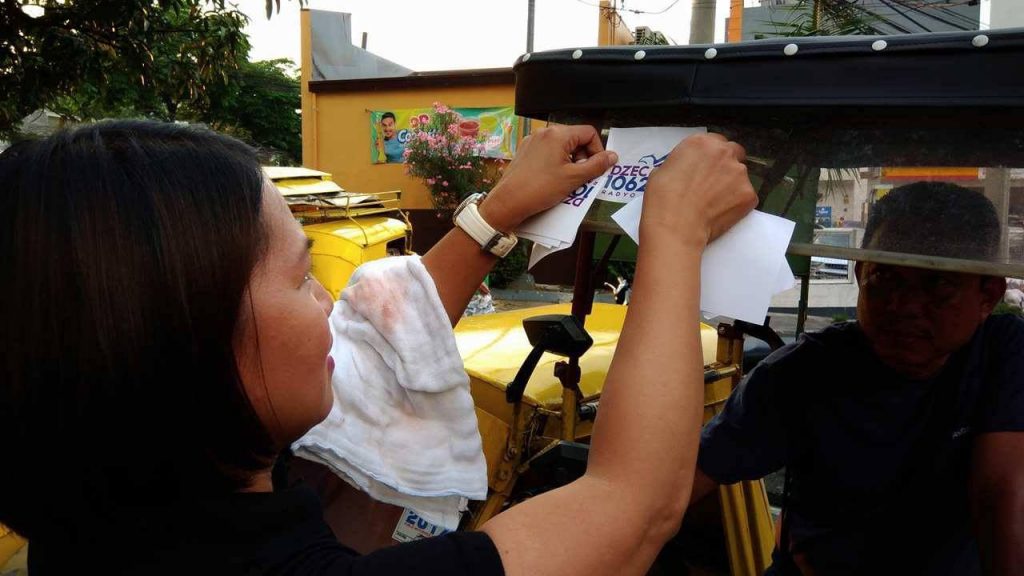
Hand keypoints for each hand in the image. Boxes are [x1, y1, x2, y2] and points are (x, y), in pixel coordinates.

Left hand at [479, 125, 617, 231]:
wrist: (508, 202)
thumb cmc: (539, 189)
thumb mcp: (574, 178)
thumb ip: (596, 166)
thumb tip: (612, 157)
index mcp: (557, 134)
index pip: (588, 132)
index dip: (597, 150)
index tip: (597, 167)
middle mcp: (544, 133)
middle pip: (575, 138)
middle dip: (583, 156)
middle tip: (583, 176)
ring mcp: (532, 141)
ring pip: (561, 146)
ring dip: (571, 161)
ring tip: (569, 180)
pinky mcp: (525, 152)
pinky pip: (548, 152)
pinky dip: (556, 163)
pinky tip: (554, 179)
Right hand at [642, 133, 756, 248]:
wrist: (675, 226)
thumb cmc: (662, 199)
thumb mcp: (662, 170)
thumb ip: (682, 163)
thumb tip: (686, 170)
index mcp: (701, 142)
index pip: (716, 142)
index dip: (712, 156)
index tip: (707, 167)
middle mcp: (724, 152)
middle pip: (735, 152)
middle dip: (728, 164)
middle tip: (716, 182)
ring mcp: (739, 173)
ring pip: (741, 175)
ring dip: (732, 184)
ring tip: (716, 202)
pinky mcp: (749, 194)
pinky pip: (745, 196)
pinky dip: (737, 204)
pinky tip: (721, 213)